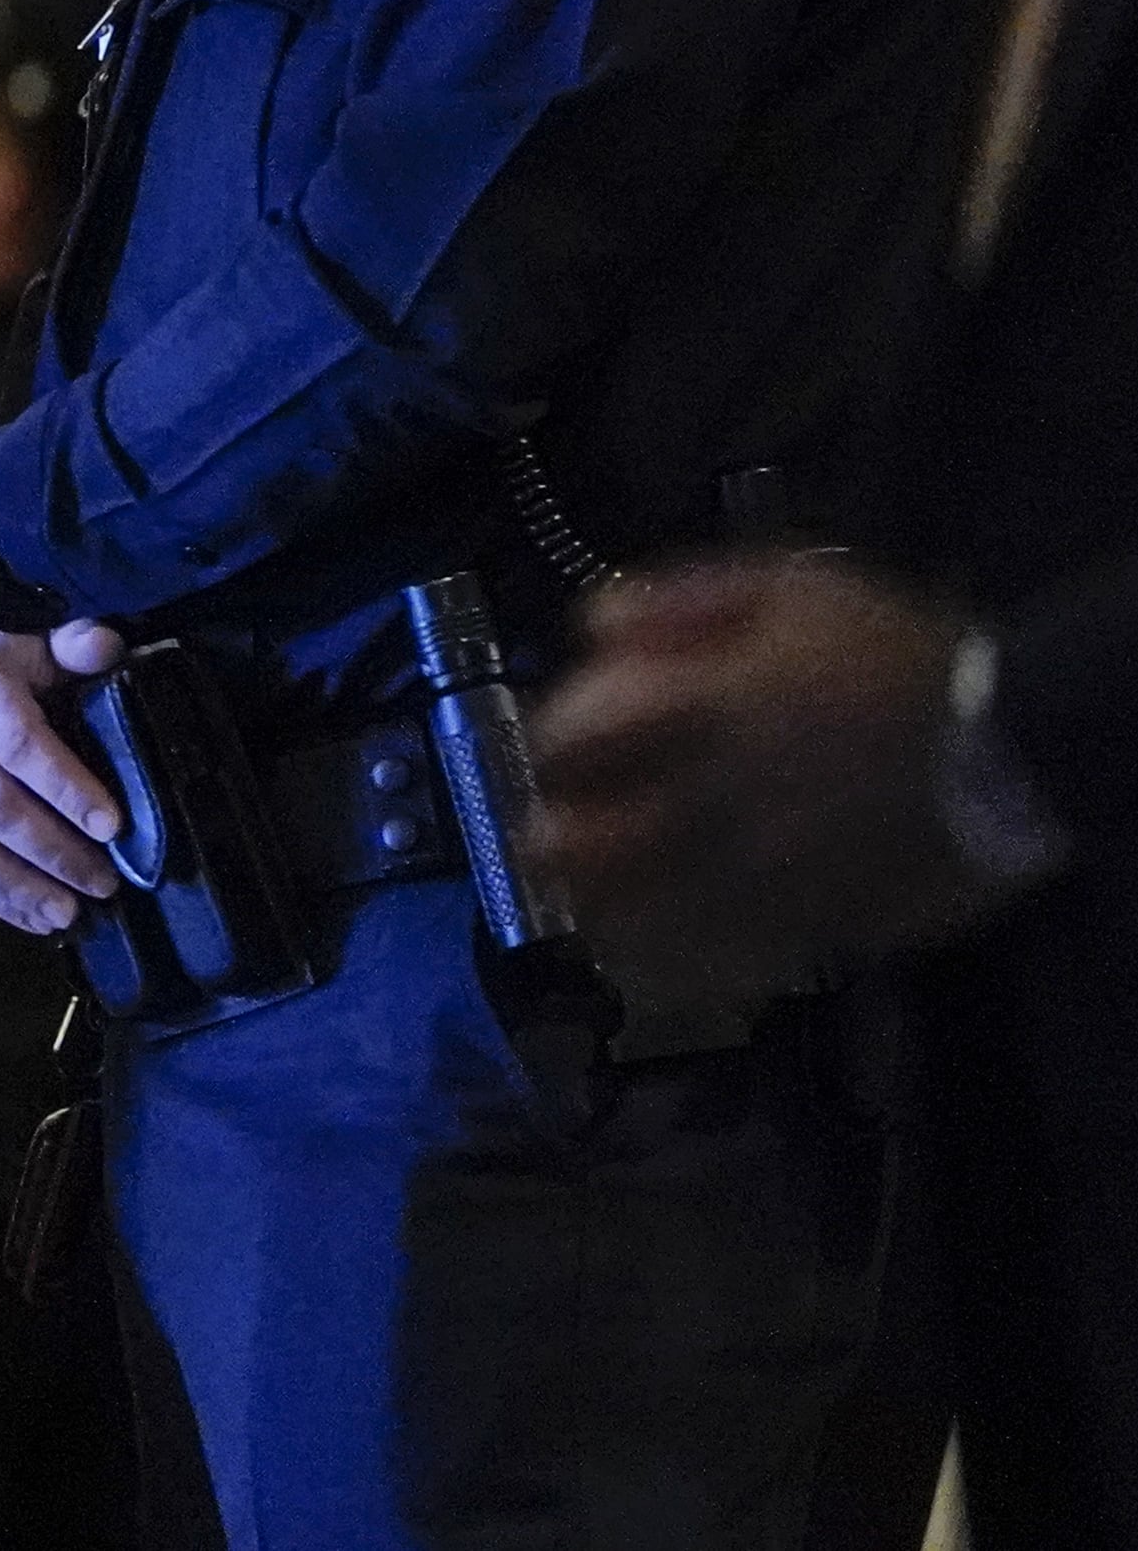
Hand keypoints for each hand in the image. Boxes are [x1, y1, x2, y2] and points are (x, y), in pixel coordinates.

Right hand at [0, 624, 129, 931]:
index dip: (67, 787)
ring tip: (69, 914)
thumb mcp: (41, 646)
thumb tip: (105, 644)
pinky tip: (32, 920)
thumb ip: (74, 646)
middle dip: (52, 849)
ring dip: (16, 885)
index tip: (113, 826)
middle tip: (104, 882)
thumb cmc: (11, 669)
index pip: (20, 743)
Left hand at [532, 554, 1000, 995]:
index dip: (549, 747)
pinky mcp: (800, 930)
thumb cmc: (896, 657)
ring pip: (626, 923)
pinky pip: (707, 971)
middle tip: (559, 833)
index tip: (560, 751)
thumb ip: (681, 595)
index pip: (571, 744)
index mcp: (701, 714)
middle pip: (574, 851)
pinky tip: (653, 951)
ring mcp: (751, 877)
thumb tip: (594, 626)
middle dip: (549, 840)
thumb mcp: (794, 585)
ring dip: (593, 908)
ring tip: (593, 898)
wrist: (1007, 745)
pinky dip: (665, 966)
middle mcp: (710, 803)